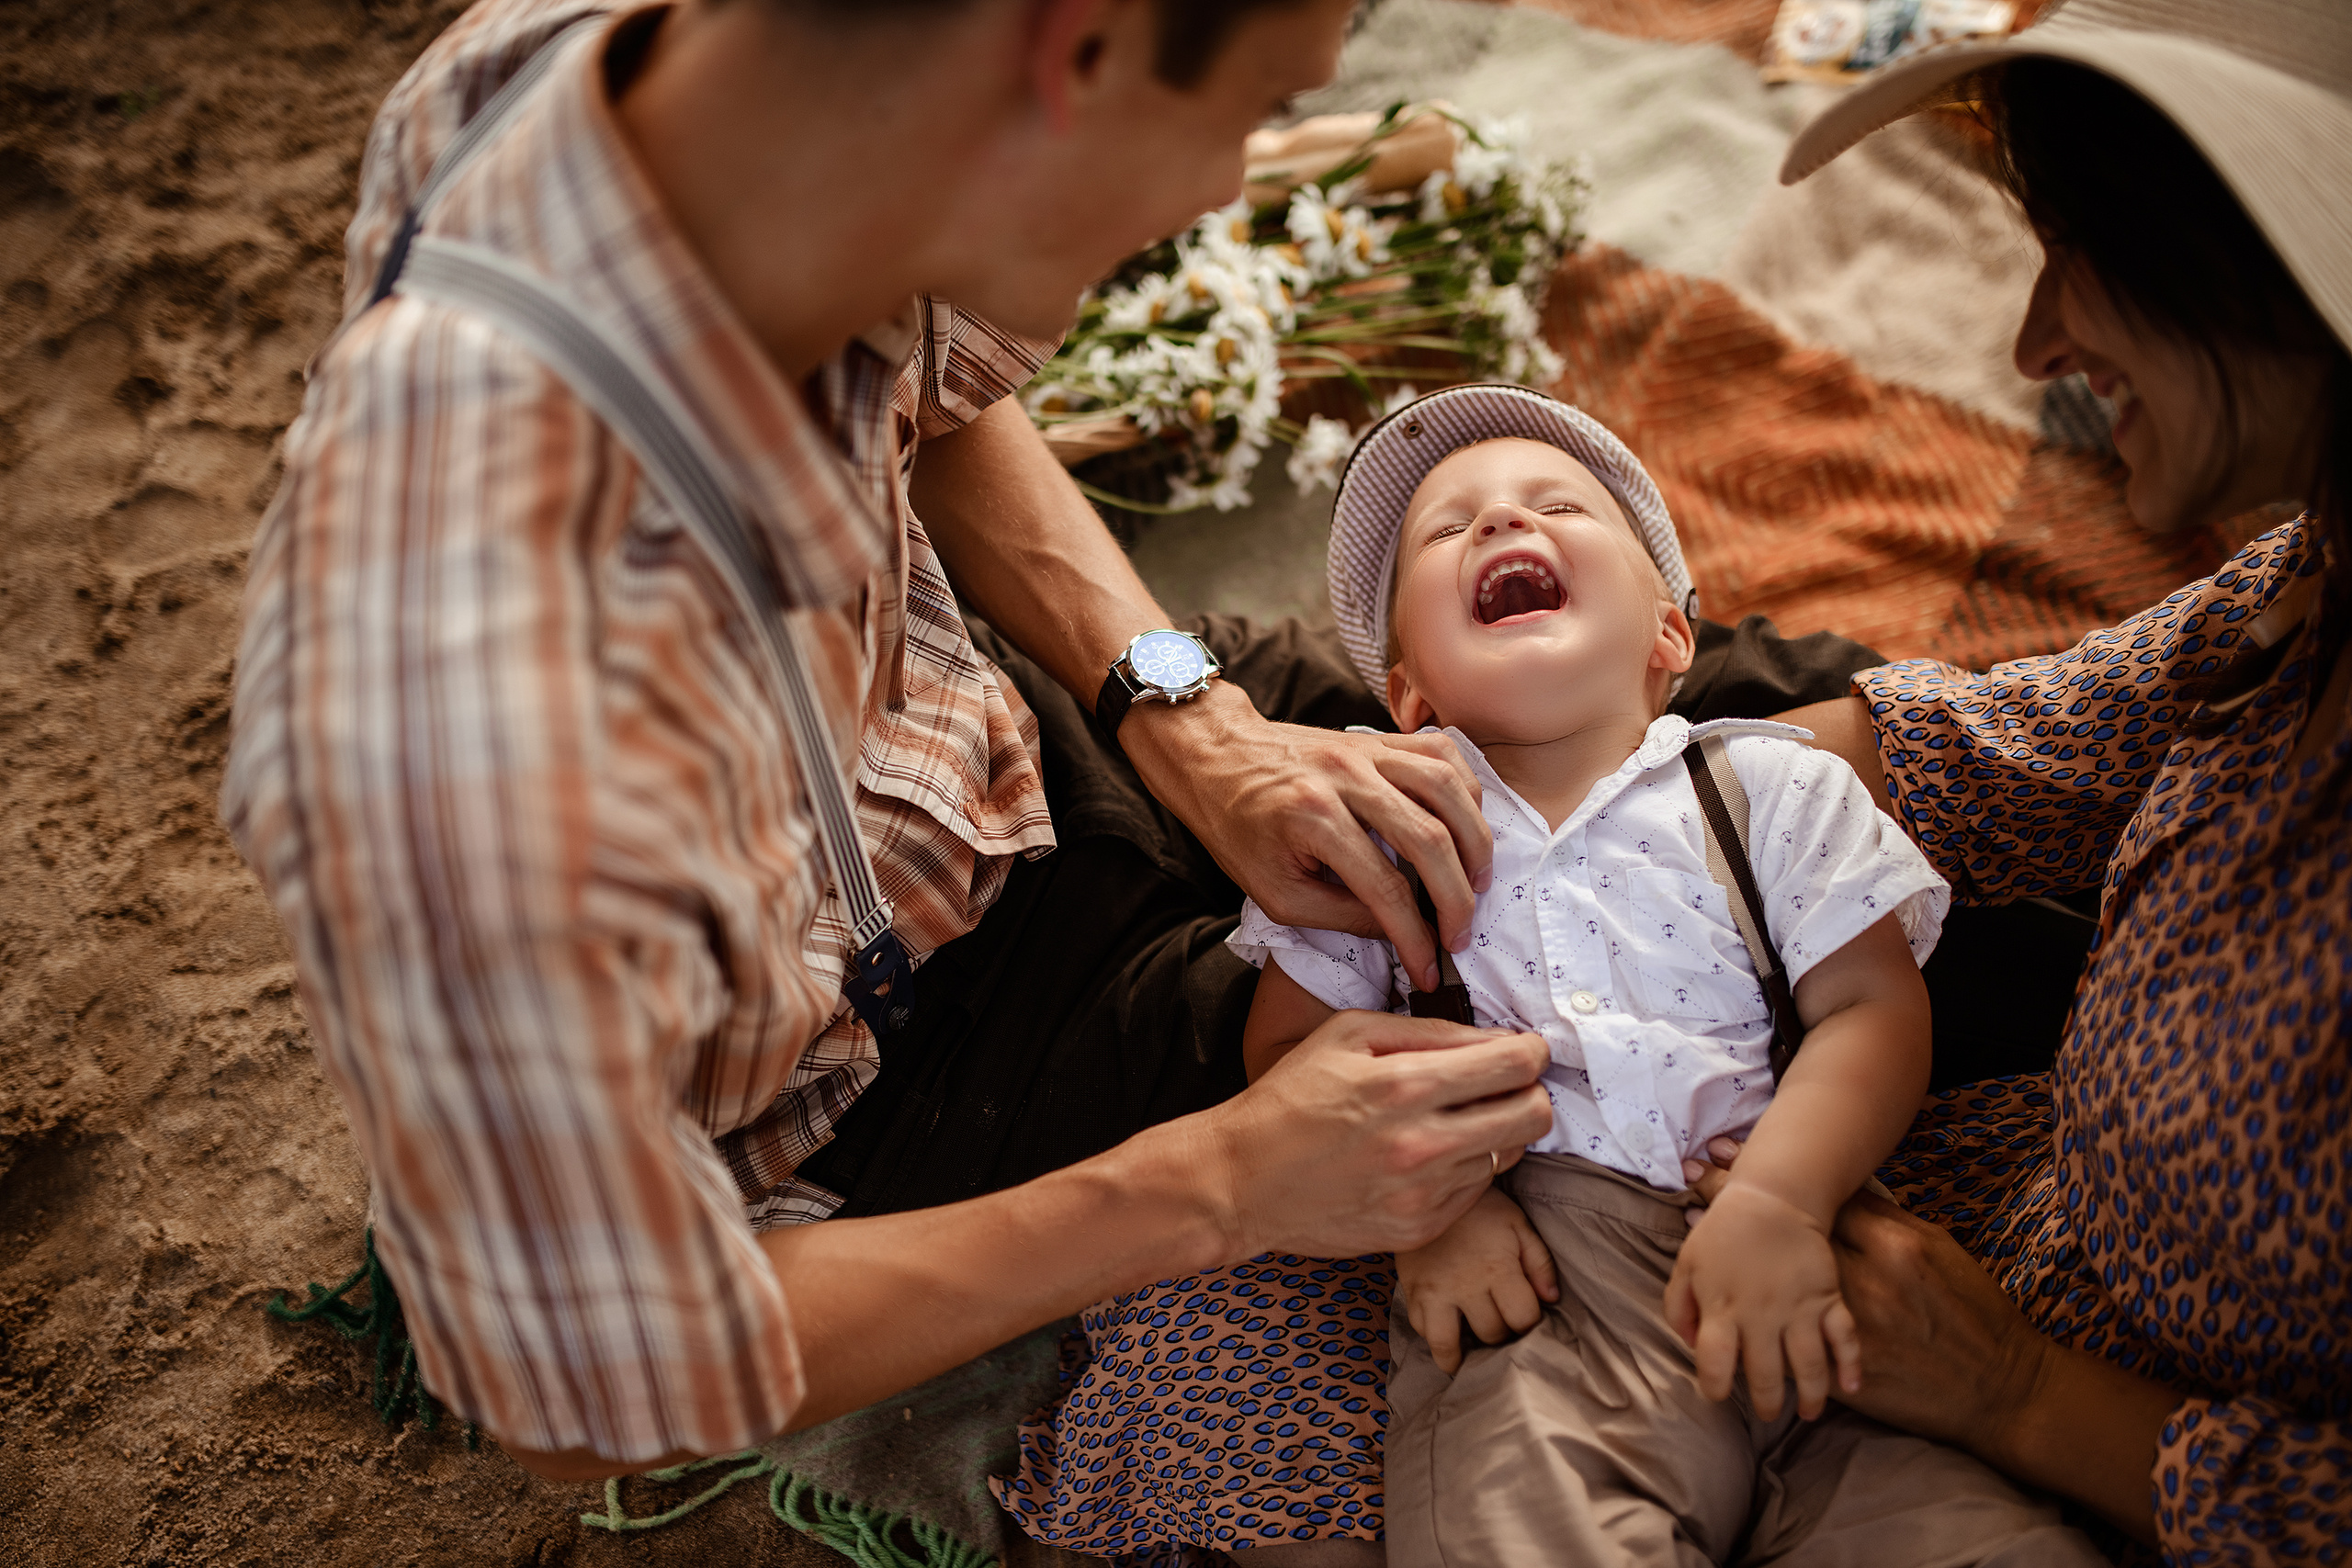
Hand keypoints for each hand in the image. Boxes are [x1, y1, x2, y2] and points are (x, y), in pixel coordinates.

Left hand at [1121, 683, 1490, 991]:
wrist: (1216, 758)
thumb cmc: (1238, 829)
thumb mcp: (1274, 893)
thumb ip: (1340, 916)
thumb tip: (1401, 932)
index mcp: (1312, 820)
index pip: (1386, 889)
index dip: (1415, 937)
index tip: (1428, 970)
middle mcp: (1346, 778)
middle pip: (1429, 839)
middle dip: (1456, 899)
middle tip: (1460, 935)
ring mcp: (1366, 750)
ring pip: (1448, 789)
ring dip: (1475, 842)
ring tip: (1477, 883)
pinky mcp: (1377, 738)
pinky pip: (1441, 753)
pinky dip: (1466, 790)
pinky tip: (1465, 826)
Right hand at [1200, 1009, 1550, 1259]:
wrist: (1240, 1182)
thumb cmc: (1289, 1099)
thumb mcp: (1346, 1036)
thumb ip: (1426, 1031)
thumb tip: (1495, 1038)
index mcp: (1404, 1085)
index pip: (1516, 1063)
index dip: (1531, 1051)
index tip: (1522, 1051)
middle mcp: (1423, 1144)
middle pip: (1534, 1116)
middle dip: (1528, 1092)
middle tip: (1500, 1087)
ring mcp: (1424, 1195)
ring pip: (1508, 1155)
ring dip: (1491, 1134)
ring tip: (1448, 1123)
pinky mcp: (1420, 1230)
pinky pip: (1476, 1192)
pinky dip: (1463, 1170)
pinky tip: (1425, 1158)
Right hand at [1395, 1186, 1558, 1374]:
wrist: (1431, 1186)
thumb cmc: (1482, 1208)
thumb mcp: (1518, 1224)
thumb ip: (1539, 1262)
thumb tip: (1552, 1299)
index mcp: (1497, 1269)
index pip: (1522, 1318)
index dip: (1531, 1324)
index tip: (1528, 1320)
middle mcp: (1464, 1286)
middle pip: (1491, 1333)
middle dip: (1503, 1336)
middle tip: (1504, 1329)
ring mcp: (1433, 1291)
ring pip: (1446, 1344)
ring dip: (1461, 1356)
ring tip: (1470, 1358)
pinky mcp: (1410, 1289)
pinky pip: (1420, 1327)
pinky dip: (1432, 1336)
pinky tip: (1445, 1332)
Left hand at [1663, 1180, 1857, 1421]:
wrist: (1771, 1198)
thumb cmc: (1723, 1234)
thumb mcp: (1686, 1266)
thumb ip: (1679, 1308)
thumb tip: (1689, 1346)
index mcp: (1721, 1308)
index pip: (1714, 1363)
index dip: (1713, 1388)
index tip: (1718, 1396)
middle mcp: (1760, 1315)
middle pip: (1765, 1375)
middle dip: (1767, 1403)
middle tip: (1768, 1414)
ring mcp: (1798, 1309)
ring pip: (1809, 1366)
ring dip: (1812, 1397)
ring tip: (1809, 1413)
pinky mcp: (1827, 1298)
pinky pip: (1845, 1337)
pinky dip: (1851, 1364)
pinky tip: (1852, 1387)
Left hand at [1680, 1138, 2041, 1443]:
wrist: (1999, 1388)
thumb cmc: (1971, 1313)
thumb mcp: (1936, 1250)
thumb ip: (1885, 1221)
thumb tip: (1842, 1190)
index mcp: (1892, 1243)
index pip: (1820, 1195)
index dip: (1773, 1173)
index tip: (1729, 1148)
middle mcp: (1864, 1279)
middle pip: (1785, 1231)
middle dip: (1737, 1200)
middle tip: (1695, 1170)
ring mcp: (1849, 1325)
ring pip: (1774, 1280)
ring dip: (1730, 1254)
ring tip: (1685, 1224)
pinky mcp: (1842, 1368)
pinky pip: (1786, 1337)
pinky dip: (1750, 1315)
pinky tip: (1719, 1301)